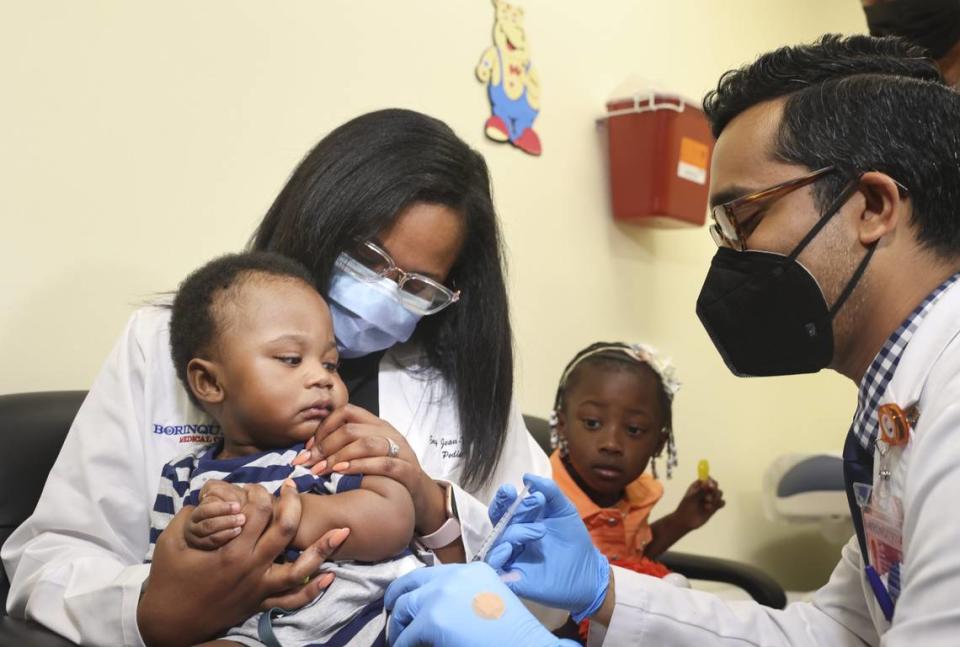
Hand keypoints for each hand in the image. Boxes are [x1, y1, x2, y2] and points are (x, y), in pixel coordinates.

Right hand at [138, 481, 348, 645]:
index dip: (260, 492)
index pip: (259, 511)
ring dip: (322, 549)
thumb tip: (212, 495)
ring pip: (300, 568)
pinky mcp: (260, 603)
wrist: (168, 621)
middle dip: (293, 504)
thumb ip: (193, 514)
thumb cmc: (169, 576)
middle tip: (293, 488)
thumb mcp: (173, 539)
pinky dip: (313, 590)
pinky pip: (292, 600)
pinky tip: (329, 577)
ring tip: (342, 532)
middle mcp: (251, 567)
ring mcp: (259, 588)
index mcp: (231, 549)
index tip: (256, 487)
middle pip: (286, 530)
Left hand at [292, 404, 445, 534]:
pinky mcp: (408, 471)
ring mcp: (400, 451)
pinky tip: (343, 473)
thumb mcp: (368, 453)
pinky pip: (384, 464)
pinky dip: (361, 467)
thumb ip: (345, 447)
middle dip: (324, 446)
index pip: (346, 412)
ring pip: (366, 443)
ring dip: (339, 456)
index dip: (323, 427)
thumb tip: (309, 451)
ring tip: (321, 470)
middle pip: (351, 429)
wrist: (420, 494)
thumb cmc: (387, 474)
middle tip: (308, 463)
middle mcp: (389, 433)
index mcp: (377, 425)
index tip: (308, 447)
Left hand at [384, 562, 575, 646]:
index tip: (409, 600)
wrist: (525, 646)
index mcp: (470, 569)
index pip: (431, 574)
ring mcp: (440, 596)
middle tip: (393, 615)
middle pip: (410, 583)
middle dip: (396, 599)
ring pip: (404, 608)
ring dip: (399, 626)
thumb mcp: (488, 602)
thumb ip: (463, 598)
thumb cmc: (512, 633)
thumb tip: (436, 612)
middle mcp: (453, 576)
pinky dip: (403, 644)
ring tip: (399, 639)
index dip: (416, 589)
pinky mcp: (432, 620)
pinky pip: (407, 636)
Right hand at [486, 473, 609, 622]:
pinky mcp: (512, 578)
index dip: (504, 498)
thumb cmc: (574, 540)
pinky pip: (495, 568)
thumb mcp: (564, 510)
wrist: (589, 572)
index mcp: (522, 521)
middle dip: (503, 508)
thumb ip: (549, 491)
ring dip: (514, 533)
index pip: (504, 507)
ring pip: (498, 542)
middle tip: (517, 501)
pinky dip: (496, 557)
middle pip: (497, 521)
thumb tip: (527, 476)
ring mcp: (511, 557)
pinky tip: (508, 549)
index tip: (512, 490)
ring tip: (539, 531)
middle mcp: (513, 537)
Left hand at [673, 478, 725, 530]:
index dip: (710, 481)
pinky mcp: (714, 507)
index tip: (710, 486)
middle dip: (713, 491)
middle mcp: (705, 491)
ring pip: (719, 493)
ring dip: (715, 499)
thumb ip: (700, 491)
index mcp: (697, 486)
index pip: (707, 479)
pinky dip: (719, 504)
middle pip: (715, 485)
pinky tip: (711, 508)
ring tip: (706, 506)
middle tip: (707, 499)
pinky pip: (722, 502)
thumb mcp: (691, 499)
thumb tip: (707, 482)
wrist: (685, 522)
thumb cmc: (685, 508)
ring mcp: (710, 499)